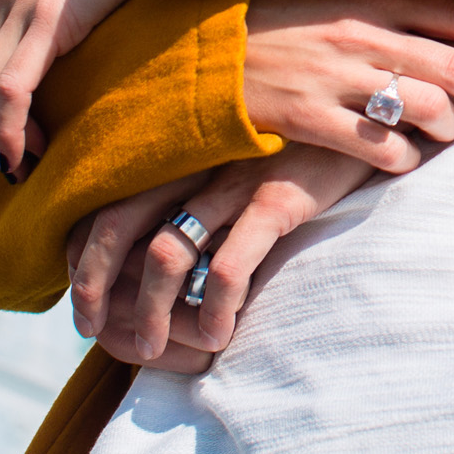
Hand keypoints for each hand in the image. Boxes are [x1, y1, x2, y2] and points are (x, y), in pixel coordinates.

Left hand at [65, 150, 380, 367]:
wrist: (373, 102)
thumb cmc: (303, 136)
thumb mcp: (242, 148)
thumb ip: (203, 180)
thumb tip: (164, 244)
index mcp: (181, 147)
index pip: (101, 197)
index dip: (81, 252)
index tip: (81, 296)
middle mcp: (196, 160)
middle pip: (113, 223)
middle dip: (92, 286)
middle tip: (91, 332)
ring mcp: (234, 179)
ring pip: (164, 253)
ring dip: (149, 312)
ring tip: (152, 350)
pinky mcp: (277, 197)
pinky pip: (229, 266)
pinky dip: (213, 308)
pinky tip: (218, 336)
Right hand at [238, 0, 453, 171]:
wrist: (197, 44)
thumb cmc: (277, 17)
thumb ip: (391, 6)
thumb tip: (453, 24)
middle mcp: (362, 30)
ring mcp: (334, 73)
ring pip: (424, 108)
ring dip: (452, 129)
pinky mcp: (305, 115)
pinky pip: (376, 146)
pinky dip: (403, 159)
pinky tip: (406, 161)